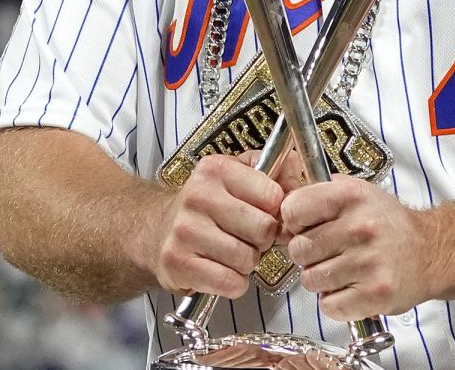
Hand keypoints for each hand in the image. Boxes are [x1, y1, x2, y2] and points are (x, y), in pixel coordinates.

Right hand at [144, 153, 285, 298]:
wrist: (154, 231)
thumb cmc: (204, 207)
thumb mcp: (236, 176)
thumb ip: (274, 171)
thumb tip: (301, 178)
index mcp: (216, 170)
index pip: (273, 196)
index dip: (276, 212)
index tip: (264, 216)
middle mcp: (198, 197)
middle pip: (264, 230)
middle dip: (263, 240)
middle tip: (247, 238)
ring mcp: (185, 231)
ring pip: (248, 259)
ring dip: (247, 263)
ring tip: (230, 253)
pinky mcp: (178, 263)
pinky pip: (231, 283)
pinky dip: (233, 283)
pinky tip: (220, 270)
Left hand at [281, 174, 438, 319]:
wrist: (431, 251)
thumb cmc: (389, 224)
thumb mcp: (358, 193)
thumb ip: (320, 195)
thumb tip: (282, 216)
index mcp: (352, 196)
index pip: (292, 210)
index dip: (294, 222)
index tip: (306, 227)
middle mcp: (360, 227)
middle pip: (298, 249)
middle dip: (307, 254)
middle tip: (328, 253)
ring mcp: (368, 263)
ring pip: (310, 280)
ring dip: (321, 280)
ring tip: (342, 271)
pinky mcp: (375, 295)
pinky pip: (329, 306)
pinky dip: (336, 302)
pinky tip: (351, 288)